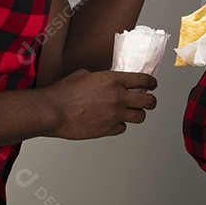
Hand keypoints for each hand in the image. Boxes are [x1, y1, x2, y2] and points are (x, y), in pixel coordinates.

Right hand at [42, 69, 157, 139]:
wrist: (53, 111)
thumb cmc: (64, 92)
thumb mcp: (84, 74)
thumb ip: (102, 78)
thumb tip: (106, 82)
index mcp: (113, 80)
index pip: (144, 80)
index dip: (152, 82)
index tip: (152, 84)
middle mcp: (118, 97)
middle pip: (149, 101)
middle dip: (151, 101)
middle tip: (148, 101)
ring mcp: (114, 115)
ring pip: (140, 117)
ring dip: (137, 114)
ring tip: (132, 112)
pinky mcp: (107, 130)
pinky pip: (122, 128)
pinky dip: (120, 125)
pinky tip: (112, 121)